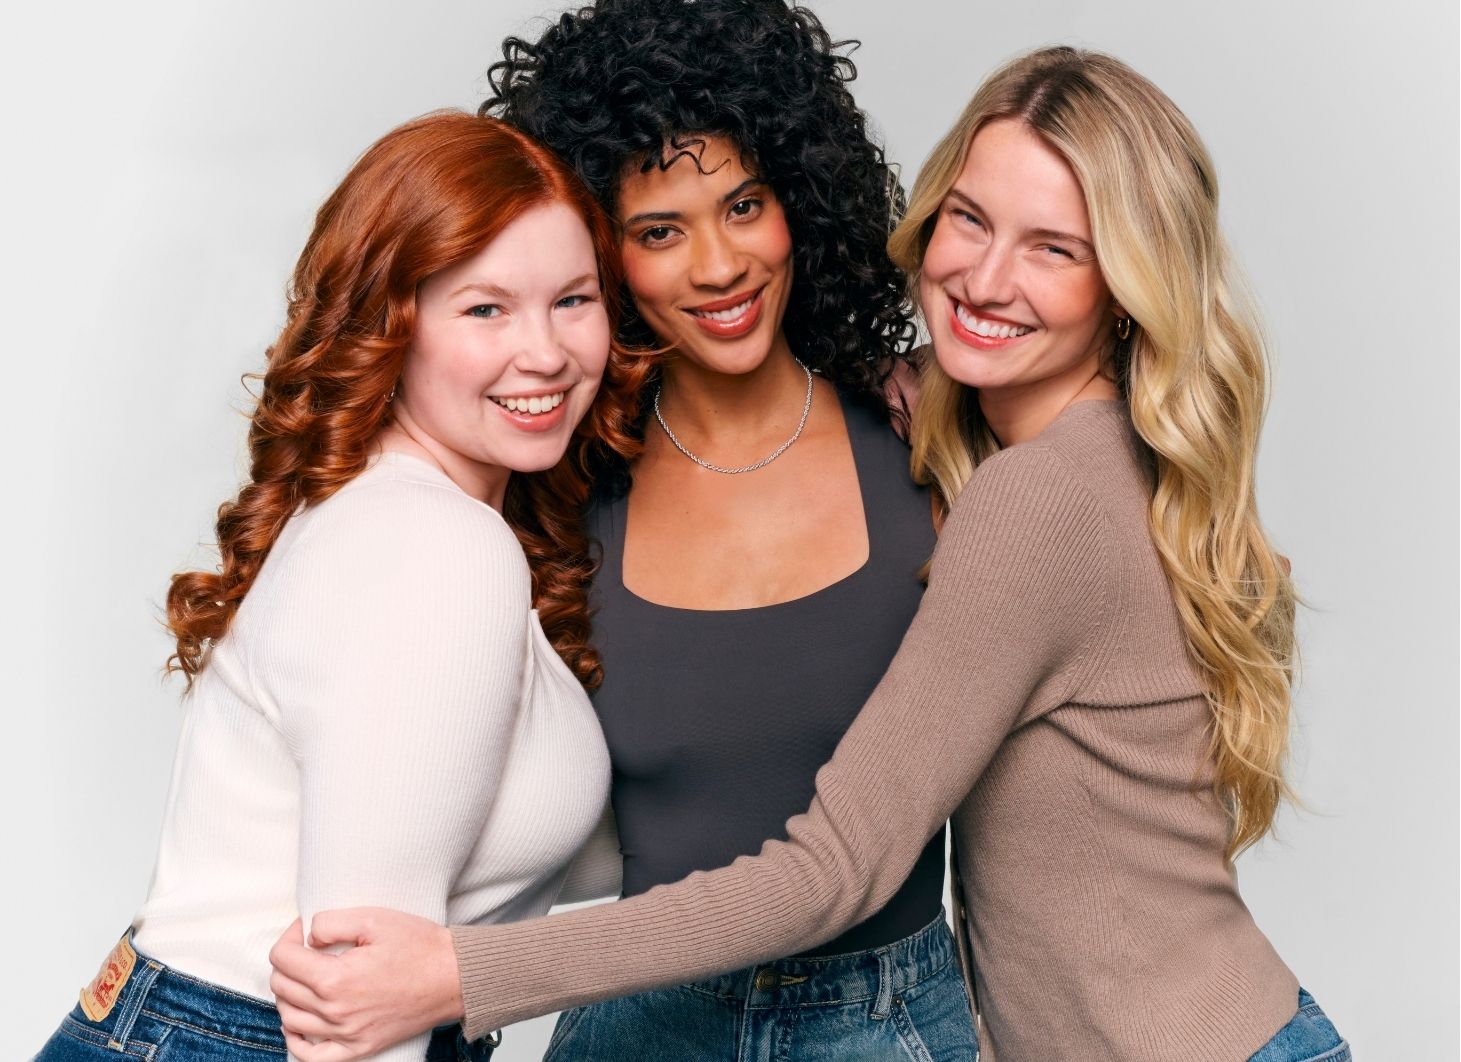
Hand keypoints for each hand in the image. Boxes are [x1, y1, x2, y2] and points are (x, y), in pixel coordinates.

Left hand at [269, 908, 463, 1060]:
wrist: (453, 978)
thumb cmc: (419, 946)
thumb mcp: (374, 919)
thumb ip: (330, 923)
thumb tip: (307, 937)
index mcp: (335, 978)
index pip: (283, 958)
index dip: (288, 937)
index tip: (303, 930)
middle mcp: (335, 1011)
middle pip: (282, 986)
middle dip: (288, 961)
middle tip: (307, 947)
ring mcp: (345, 1034)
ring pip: (289, 1018)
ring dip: (288, 993)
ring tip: (306, 976)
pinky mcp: (358, 1048)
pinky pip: (311, 1055)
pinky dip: (295, 1040)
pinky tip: (297, 1022)